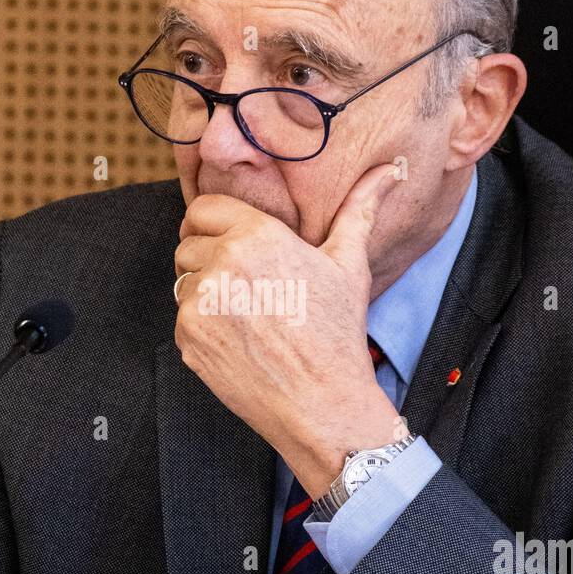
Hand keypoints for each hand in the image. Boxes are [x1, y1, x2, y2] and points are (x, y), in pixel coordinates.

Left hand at [174, 162, 404, 497]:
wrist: (322, 403)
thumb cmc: (337, 334)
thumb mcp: (349, 264)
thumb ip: (359, 209)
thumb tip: (390, 170)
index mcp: (258, 235)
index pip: (202, 208)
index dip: (213, 223)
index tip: (228, 241)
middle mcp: (224, 262)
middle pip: (187, 243)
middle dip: (208, 258)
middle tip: (245, 287)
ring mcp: (201, 302)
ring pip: (183, 282)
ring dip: (204, 294)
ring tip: (247, 316)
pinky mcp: (188, 337)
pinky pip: (182, 318)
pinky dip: (202, 328)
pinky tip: (240, 341)